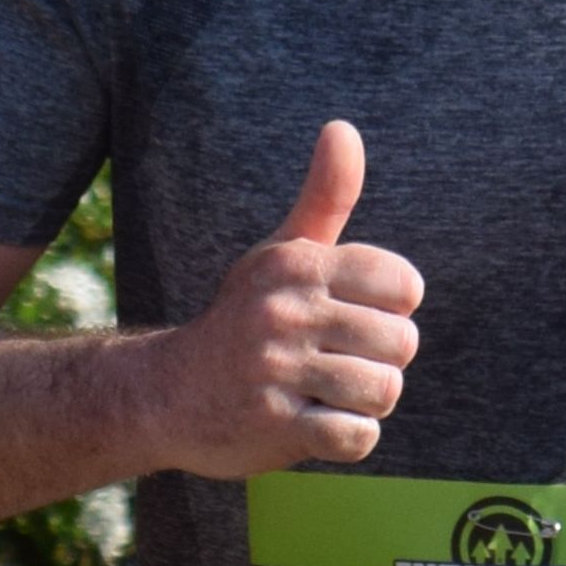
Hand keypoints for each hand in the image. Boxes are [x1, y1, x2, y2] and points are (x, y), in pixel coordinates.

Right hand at [143, 119, 422, 478]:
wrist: (164, 395)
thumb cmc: (242, 321)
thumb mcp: (280, 254)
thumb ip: (324, 197)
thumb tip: (342, 127)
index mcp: (297, 266)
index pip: (402, 286)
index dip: (392, 311)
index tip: (355, 319)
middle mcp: (284, 312)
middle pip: (401, 343)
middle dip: (382, 362)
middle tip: (339, 365)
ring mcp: (275, 370)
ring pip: (383, 390)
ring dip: (366, 403)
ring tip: (330, 395)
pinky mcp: (272, 425)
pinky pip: (354, 436)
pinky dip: (348, 437)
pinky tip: (317, 424)